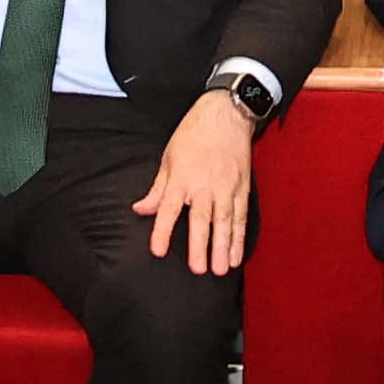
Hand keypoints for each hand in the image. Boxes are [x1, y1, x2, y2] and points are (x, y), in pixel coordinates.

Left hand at [135, 87, 257, 277]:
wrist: (225, 113)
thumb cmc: (193, 134)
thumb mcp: (168, 157)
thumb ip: (157, 189)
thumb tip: (141, 209)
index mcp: (181, 177)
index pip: (169, 208)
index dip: (163, 230)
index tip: (159, 251)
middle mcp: (204, 184)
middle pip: (201, 219)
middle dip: (200, 246)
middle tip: (198, 270)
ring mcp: (226, 187)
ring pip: (225, 221)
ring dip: (223, 247)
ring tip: (222, 269)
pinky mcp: (242, 187)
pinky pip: (241, 216)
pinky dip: (239, 236)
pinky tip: (236, 255)